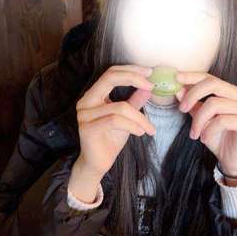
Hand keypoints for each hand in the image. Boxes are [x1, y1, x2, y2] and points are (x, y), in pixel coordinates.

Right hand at [69, 65, 155, 202]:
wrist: (97, 164)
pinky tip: (141, 133)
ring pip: (120, 107)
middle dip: (134, 78)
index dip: (131, 70)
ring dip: (140, 118)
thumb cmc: (110, 139)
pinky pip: (116, 121)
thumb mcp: (127, 118)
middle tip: (151, 86)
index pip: (111, 73)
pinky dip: (133, 126)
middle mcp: (85, 101)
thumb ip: (134, 101)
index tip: (150, 74)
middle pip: (109, 78)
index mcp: (93, 95)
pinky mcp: (88, 129)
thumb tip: (148, 87)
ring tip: (149, 128)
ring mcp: (85, 115)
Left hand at [175, 72, 236, 176]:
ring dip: (198, 120)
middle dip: (193, 94)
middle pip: (213, 84)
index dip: (192, 76)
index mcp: (230, 92)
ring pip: (215, 104)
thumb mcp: (200, 119)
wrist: (231, 160)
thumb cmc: (216, 137)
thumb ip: (192, 104)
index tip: (176, 78)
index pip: (210, 77)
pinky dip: (209, 130)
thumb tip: (178, 89)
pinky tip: (204, 139)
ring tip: (193, 134)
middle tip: (181, 108)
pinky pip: (223, 120)